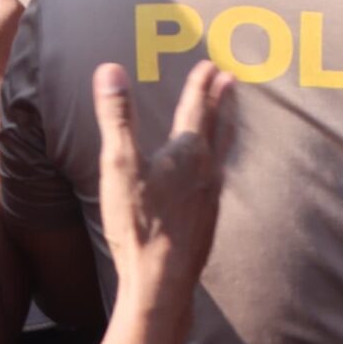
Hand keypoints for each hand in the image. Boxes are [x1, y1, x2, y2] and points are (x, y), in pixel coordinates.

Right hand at [93, 61, 231, 312]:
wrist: (162, 279)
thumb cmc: (139, 223)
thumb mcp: (119, 165)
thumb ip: (117, 117)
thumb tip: (111, 70)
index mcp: (187, 152)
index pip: (196, 107)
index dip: (201, 84)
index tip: (209, 64)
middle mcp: (207, 170)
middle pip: (219, 125)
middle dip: (223, 99)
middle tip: (231, 79)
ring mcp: (212, 195)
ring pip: (224, 151)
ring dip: (227, 127)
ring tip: (230, 117)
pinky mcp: (209, 219)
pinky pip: (218, 178)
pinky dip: (219, 161)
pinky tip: (214, 172)